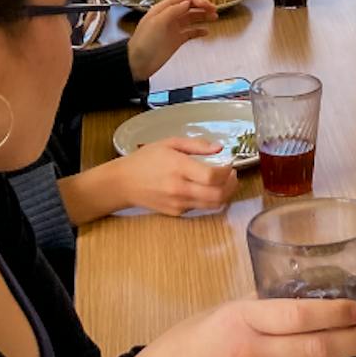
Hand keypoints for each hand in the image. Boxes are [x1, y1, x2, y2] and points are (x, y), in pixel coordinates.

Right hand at [107, 136, 238, 215]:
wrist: (123, 183)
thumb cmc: (145, 159)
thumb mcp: (169, 143)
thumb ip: (196, 145)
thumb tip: (219, 148)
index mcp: (178, 168)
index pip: (212, 176)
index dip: (227, 172)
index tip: (229, 164)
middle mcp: (179, 189)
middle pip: (217, 195)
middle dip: (231, 185)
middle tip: (232, 175)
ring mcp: (178, 203)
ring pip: (212, 205)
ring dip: (225, 194)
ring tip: (224, 182)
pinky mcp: (176, 213)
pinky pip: (200, 208)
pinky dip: (209, 200)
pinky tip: (205, 189)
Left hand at [128, 0, 215, 79]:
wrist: (138, 63)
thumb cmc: (144, 42)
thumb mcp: (157, 22)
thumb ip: (172, 11)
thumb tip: (187, 2)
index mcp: (162, 9)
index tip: (205, 5)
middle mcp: (169, 17)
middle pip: (188, 6)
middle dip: (201, 6)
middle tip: (214, 9)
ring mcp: (173, 28)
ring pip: (191, 18)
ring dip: (203, 16)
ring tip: (215, 17)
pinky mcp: (177, 40)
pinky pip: (191, 33)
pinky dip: (199, 31)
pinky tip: (206, 32)